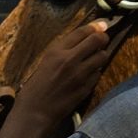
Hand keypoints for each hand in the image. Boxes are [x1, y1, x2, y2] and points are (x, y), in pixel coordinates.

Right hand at [7, 15, 117, 137]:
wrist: (35, 112)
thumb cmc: (35, 88)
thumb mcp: (45, 63)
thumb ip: (62, 51)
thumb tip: (82, 40)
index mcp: (56, 51)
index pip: (82, 32)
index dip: (94, 26)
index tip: (101, 25)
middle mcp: (70, 59)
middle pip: (97, 40)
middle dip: (103, 38)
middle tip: (103, 40)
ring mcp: (80, 74)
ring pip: (102, 56)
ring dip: (101, 55)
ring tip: (95, 59)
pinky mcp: (86, 87)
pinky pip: (98, 74)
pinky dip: (96, 72)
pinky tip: (89, 75)